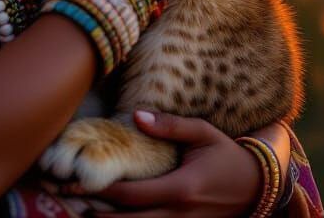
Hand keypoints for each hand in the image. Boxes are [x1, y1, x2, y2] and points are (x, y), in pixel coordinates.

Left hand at [82, 110, 275, 217]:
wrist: (258, 187)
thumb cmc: (227, 155)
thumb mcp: (203, 133)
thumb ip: (170, 125)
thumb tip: (135, 116)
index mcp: (180, 188)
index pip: (132, 195)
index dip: (101, 192)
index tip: (75, 184)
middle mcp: (179, 214)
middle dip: (96, 212)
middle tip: (66, 201)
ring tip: (81, 212)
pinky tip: (113, 217)